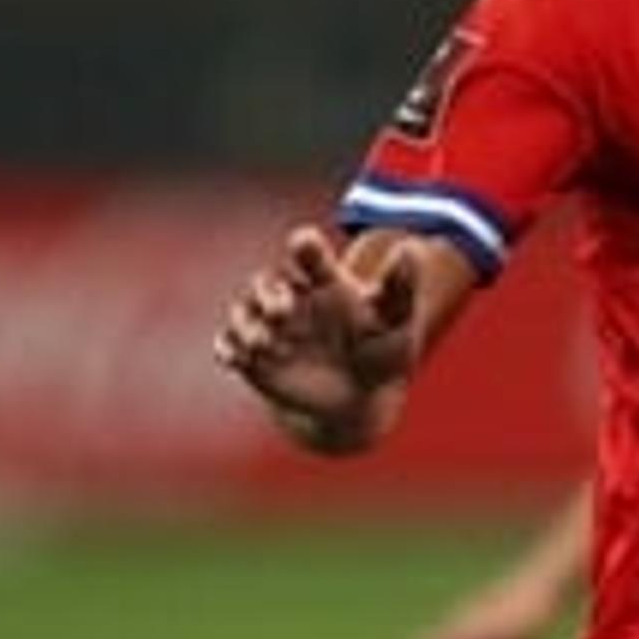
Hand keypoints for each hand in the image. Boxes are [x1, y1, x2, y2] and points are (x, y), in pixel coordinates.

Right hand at [216, 227, 416, 452]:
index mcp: (324, 282)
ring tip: (264, 345)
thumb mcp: (396, 321)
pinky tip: (234, 360)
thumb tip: (410, 250)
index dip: (306, 247)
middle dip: (269, 293)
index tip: (304, 242)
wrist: (361, 397)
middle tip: (284, 312)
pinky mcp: (253, 354)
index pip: (310, 255)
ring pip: (244, 312)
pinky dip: (228, 350)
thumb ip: (400, 287)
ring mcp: (269, 326)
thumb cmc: (381, 352)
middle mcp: (291, 298)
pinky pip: (229, 345)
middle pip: (267, 283)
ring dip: (247, 324)